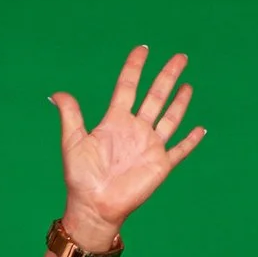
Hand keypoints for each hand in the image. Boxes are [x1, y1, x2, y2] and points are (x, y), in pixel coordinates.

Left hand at [48, 46, 204, 239]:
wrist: (94, 207)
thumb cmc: (81, 178)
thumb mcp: (73, 143)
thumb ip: (71, 116)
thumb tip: (57, 93)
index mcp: (115, 121)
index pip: (127, 87)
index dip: (135, 67)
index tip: (143, 49)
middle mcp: (135, 130)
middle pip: (155, 96)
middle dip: (167, 76)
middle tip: (180, 57)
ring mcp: (150, 146)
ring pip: (170, 118)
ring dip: (180, 102)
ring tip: (187, 85)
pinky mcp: (160, 165)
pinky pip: (180, 150)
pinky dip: (191, 140)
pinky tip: (201, 129)